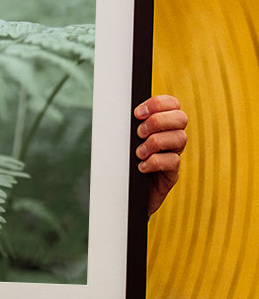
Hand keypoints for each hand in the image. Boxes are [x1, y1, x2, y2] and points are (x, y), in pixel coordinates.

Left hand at [134, 94, 187, 215]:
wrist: (125, 195)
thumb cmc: (124, 163)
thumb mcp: (125, 141)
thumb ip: (129, 125)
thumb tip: (117, 109)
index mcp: (162, 125)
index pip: (172, 104)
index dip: (158, 103)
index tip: (137, 113)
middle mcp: (171, 138)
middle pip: (181, 118)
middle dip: (157, 121)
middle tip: (139, 133)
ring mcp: (173, 155)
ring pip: (180, 138)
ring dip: (155, 142)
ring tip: (139, 153)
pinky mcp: (172, 174)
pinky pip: (173, 161)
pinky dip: (155, 162)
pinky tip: (141, 167)